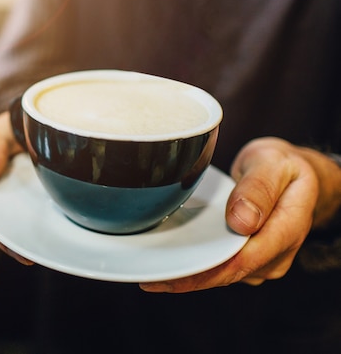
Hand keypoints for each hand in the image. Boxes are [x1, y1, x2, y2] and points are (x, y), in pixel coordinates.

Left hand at [140, 137, 340, 292]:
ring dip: (188, 275)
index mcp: (288, 229)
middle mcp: (276, 253)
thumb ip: (259, 188)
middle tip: (148, 278)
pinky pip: (220, 266)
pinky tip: (169, 263)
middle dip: (188, 280)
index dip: (206, 272)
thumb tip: (241, 222)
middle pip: (228, 273)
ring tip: (151, 273)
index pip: (243, 260)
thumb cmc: (282, 166)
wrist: (293, 174)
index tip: (172, 274)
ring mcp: (263, 260)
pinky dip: (195, 264)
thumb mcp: (274, 163)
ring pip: (222, 274)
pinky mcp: (248, 258)